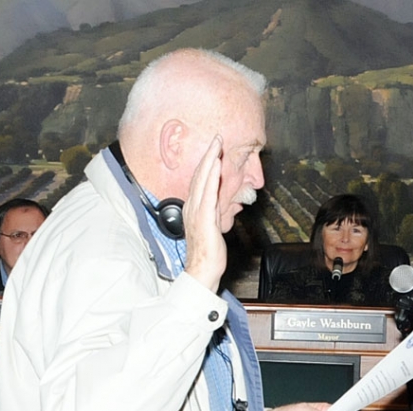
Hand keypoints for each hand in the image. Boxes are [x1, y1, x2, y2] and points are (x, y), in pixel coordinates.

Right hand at [183, 135, 226, 292]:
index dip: (206, 164)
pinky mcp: (204, 218)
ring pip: (203, 180)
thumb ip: (214, 213)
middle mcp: (192, 206)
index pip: (200, 181)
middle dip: (208, 155)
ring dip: (210, 161)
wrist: (202, 270)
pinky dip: (212, 178)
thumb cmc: (208, 253)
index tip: (213, 149)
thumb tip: (219, 206)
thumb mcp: (212, 227)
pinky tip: (216, 166)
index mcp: (194, 208)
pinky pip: (208, 194)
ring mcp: (197, 211)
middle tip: (216, 138)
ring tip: (216, 145)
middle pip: (200, 175)